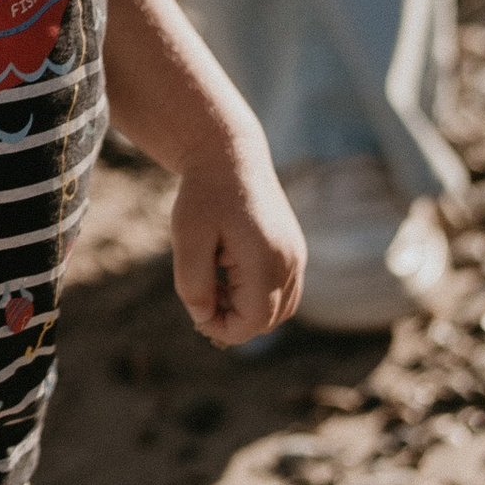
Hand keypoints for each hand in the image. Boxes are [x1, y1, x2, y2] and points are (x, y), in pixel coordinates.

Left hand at [168, 139, 304, 348]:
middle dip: (234, 320)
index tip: (196, 313)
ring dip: (248, 309)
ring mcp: (298, 257)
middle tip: (202, 296)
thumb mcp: (187, 238)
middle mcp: (291, 262)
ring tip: (216, 282)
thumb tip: (203, 318)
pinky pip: (284, 292)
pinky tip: (230, 273)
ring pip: (280, 310)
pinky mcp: (296, 251)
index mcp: (267, 261)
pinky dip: (259, 295)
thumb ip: (193, 284)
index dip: (223, 329)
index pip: (252, 322)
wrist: (230, 155)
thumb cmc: (204, 195)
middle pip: (268, 321)